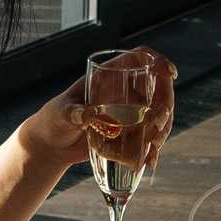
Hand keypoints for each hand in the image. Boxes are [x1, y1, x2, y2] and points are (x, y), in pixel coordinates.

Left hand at [20, 48, 177, 170]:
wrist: (52, 146)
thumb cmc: (51, 120)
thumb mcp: (58, 113)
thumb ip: (69, 112)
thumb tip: (84, 115)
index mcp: (106, 77)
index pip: (138, 58)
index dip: (158, 61)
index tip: (170, 74)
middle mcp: (122, 91)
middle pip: (158, 88)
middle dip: (166, 105)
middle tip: (158, 125)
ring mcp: (128, 112)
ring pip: (158, 114)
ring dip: (164, 129)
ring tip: (154, 147)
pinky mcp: (129, 133)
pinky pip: (149, 137)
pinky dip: (154, 149)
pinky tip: (150, 161)